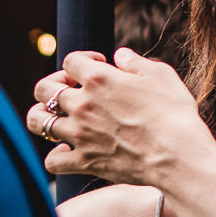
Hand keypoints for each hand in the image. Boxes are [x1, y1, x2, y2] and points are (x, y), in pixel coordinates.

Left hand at [28, 48, 215, 187]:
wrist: (178, 155)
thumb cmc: (175, 113)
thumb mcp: (162, 76)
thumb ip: (136, 62)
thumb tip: (120, 55)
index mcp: (99, 78)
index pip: (71, 60)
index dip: (84, 59)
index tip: (100, 64)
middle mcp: (81, 104)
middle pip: (43, 88)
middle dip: (54, 83)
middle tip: (72, 88)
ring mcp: (79, 134)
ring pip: (37, 121)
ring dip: (43, 115)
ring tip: (57, 116)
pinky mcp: (84, 161)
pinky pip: (52, 160)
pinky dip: (55, 155)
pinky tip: (67, 149)